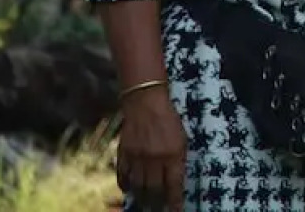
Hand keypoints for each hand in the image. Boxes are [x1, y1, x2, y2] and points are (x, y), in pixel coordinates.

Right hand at [116, 87, 186, 211]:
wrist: (145, 102)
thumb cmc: (169, 120)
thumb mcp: (181, 138)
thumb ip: (178, 160)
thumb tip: (174, 182)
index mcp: (173, 154)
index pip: (174, 185)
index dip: (175, 201)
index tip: (176, 210)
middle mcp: (155, 158)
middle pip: (154, 190)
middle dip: (157, 204)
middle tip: (158, 210)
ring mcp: (137, 157)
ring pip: (138, 186)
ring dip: (142, 198)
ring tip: (145, 204)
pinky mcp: (124, 153)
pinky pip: (123, 176)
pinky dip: (126, 186)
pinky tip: (129, 190)